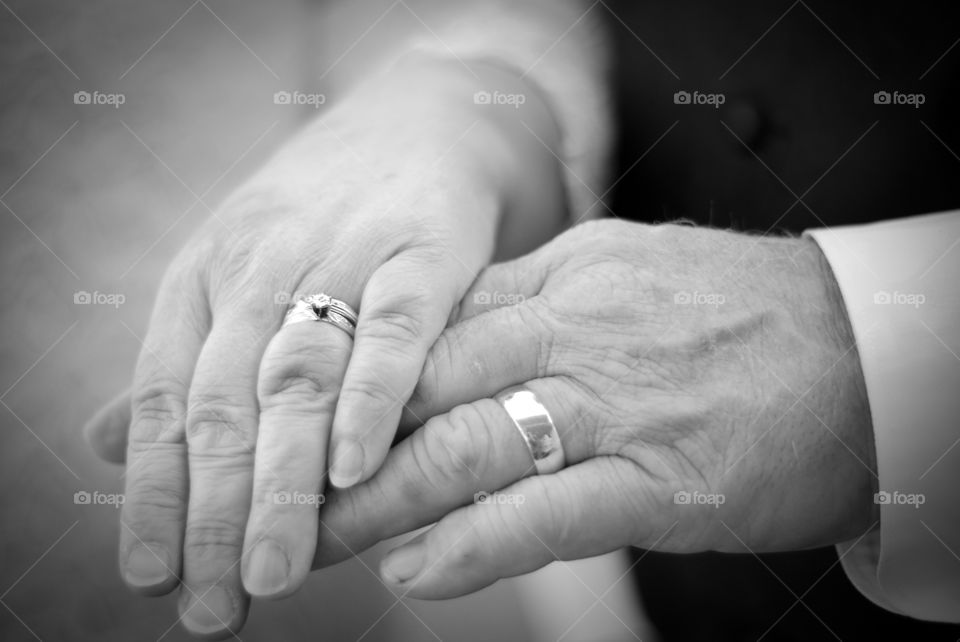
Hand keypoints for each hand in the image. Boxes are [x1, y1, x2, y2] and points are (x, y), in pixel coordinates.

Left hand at [86, 54, 562, 636]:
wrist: (423, 118)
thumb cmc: (330, 211)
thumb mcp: (236, 269)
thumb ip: (183, 359)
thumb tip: (99, 443)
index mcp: (206, 276)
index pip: (162, 400)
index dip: (152, 494)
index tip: (152, 579)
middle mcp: (260, 266)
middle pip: (223, 405)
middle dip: (215, 515)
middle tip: (214, 608)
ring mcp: (341, 254)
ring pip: (296, 381)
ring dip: (281, 484)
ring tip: (275, 574)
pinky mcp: (422, 249)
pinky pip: (392, 330)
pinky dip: (371, 400)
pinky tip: (356, 472)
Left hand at [90, 218, 877, 599]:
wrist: (866, 349)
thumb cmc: (745, 316)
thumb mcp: (630, 272)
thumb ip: (543, 296)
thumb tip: (460, 326)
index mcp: (561, 277)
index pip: (427, 325)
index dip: (353, 376)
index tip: (299, 414)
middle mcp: (570, 333)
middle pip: (419, 387)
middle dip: (337, 447)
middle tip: (271, 492)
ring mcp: (609, 406)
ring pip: (459, 450)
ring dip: (374, 504)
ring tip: (311, 544)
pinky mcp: (655, 480)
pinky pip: (539, 514)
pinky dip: (466, 547)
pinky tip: (412, 573)